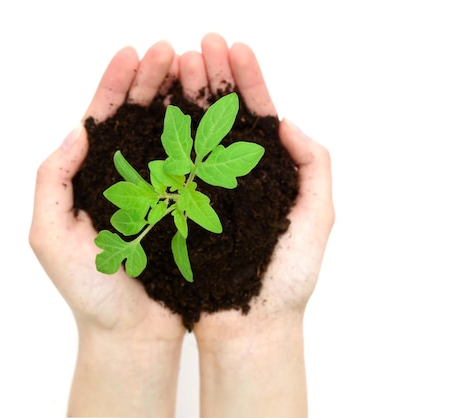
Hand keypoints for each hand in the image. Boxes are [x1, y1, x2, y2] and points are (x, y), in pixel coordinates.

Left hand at [30, 41, 188, 416]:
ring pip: (172, 133)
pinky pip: (199, 166)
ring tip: (195, 67)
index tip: (132, 55)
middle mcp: (129, 177)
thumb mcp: (50, 234)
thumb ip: (53, 180)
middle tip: (170, 51)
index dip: (115, 84)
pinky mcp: (190, 208)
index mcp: (93, 177)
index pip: (104, 119)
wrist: (133, 331)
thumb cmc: (89, 289)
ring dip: (181, 97)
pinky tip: (214, 111)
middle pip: (141, 116)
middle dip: (152, 79)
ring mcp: (162, 190)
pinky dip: (205, 136)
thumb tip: (77, 131)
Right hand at [190, 33, 333, 416]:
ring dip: (184, 96)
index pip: (255, 114)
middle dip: (211, 77)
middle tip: (200, 45)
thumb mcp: (316, 216)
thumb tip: (288, 122)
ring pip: (190, 133)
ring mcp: (200, 191)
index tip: (235, 49)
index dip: (246, 80)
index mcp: (265, 171)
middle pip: (219, 115)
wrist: (246, 327)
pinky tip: (155, 106)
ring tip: (174, 62)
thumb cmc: (286, 279)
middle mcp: (230, 175)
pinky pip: (165, 168)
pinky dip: (160, 136)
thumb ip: (313, 165)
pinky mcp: (175, 210)